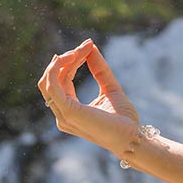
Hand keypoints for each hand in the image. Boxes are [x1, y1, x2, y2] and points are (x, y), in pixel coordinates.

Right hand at [36, 39, 139, 156]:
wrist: (133, 137)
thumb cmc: (123, 118)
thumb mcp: (110, 87)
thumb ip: (99, 69)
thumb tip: (91, 46)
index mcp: (70, 109)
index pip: (62, 80)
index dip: (72, 61)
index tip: (88, 45)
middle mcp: (62, 114)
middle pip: (52, 79)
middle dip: (66, 59)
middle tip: (85, 46)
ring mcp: (63, 115)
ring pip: (49, 82)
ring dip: (62, 62)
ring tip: (79, 50)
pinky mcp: (68, 113)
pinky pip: (52, 88)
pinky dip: (55, 70)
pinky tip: (68, 57)